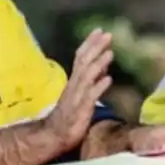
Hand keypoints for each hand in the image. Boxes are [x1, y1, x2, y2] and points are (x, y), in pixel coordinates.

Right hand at [44, 28, 113, 150]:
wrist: (54, 135)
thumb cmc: (69, 115)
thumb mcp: (80, 94)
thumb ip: (91, 80)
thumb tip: (104, 68)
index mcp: (74, 80)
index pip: (81, 57)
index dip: (89, 43)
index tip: (99, 30)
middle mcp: (75, 85)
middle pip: (84, 61)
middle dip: (96, 47)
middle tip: (108, 34)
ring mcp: (77, 96)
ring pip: (87, 76)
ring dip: (99, 63)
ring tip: (110, 52)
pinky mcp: (81, 109)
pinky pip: (90, 96)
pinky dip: (99, 86)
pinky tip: (108, 78)